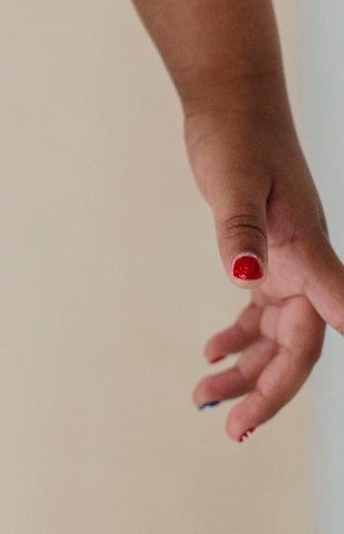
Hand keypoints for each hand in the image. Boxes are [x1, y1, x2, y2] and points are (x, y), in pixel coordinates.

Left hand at [184, 98, 343, 441]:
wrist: (231, 103)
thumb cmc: (236, 137)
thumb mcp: (231, 184)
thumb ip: (239, 231)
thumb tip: (244, 278)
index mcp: (306, 250)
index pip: (328, 314)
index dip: (330, 348)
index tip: (320, 382)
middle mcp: (304, 263)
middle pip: (298, 346)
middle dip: (268, 391)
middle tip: (230, 429)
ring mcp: (288, 262)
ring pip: (277, 336)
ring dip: (247, 370)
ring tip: (204, 397)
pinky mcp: (266, 256)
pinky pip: (260, 313)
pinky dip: (240, 338)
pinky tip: (211, 354)